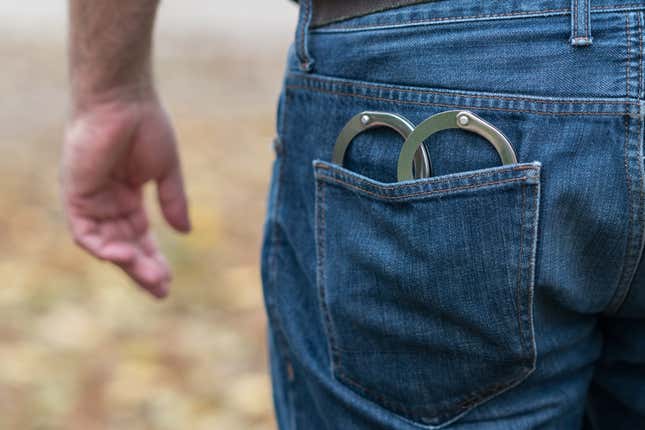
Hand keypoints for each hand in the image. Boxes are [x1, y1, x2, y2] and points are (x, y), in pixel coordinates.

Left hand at [61, 90, 190, 297]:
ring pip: (106, 246)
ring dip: (128, 264)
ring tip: (152, 279)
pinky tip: (125, 257)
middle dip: (142, 269)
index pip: (140, 238)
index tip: (168, 282)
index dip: (154, 260)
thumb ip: (173, 201)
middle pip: (124, 247)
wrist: (124, 100)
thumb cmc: (146, 127)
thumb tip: (185, 232)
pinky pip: (85, 233)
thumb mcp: (166, 171)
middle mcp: (107, 204)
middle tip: (162, 289)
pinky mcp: (76, 196)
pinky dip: (103, 248)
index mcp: (127, 199)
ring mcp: (90, 202)